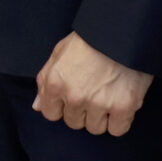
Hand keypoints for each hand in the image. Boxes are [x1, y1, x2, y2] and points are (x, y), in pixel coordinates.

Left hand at [33, 32, 151, 134]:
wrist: (122, 30)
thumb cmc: (90, 38)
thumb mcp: (60, 52)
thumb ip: (45, 80)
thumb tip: (38, 106)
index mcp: (56, 82)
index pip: (51, 113)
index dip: (61, 106)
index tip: (72, 98)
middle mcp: (75, 97)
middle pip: (74, 122)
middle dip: (81, 111)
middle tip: (92, 94)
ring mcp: (99, 104)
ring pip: (95, 128)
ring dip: (100, 117)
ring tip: (107, 97)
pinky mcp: (124, 107)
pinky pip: (117, 130)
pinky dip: (119, 121)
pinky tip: (120, 105)